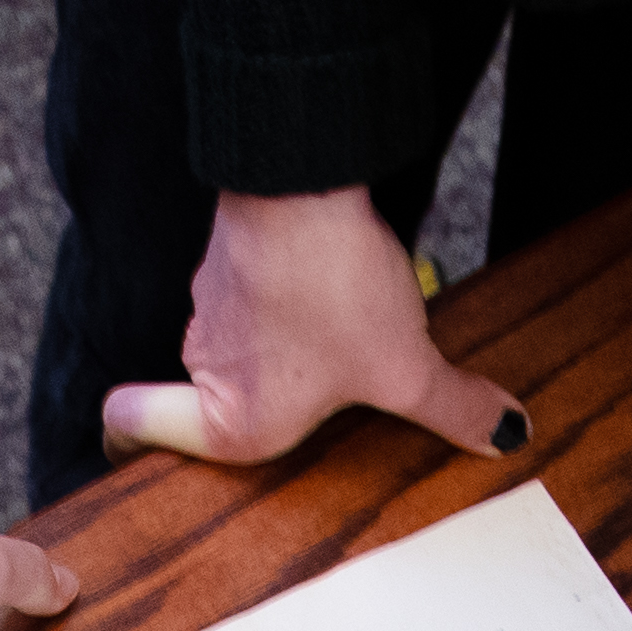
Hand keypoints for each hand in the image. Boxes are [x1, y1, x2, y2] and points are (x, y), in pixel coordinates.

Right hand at [102, 184, 525, 475]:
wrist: (304, 188)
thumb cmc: (330, 291)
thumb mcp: (407, 367)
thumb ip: (453, 409)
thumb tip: (503, 434)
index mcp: (232, 422)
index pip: (129, 431)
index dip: (128, 438)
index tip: (141, 442)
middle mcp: (204, 370)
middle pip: (208, 394)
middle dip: (259, 396)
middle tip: (317, 394)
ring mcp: (207, 309)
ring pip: (233, 341)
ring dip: (277, 341)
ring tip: (337, 329)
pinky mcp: (227, 258)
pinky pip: (250, 294)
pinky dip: (282, 294)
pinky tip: (329, 283)